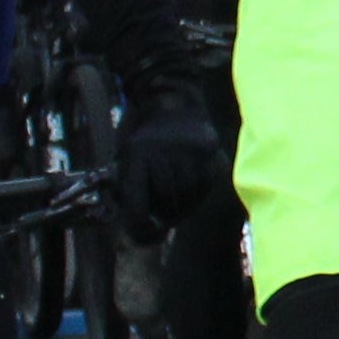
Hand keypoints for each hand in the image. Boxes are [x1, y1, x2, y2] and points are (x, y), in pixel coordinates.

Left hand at [117, 95, 225, 227]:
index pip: (137, 205)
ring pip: (189, 194)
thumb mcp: (127, 160)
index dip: (140, 228)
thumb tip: (143, 233)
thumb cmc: (146, 139)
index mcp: (135, 155)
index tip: (145, 236)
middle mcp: (162, 152)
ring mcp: (188, 150)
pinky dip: (200, 188)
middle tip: (165, 207)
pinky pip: (207, 184)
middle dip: (167, 210)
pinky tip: (194, 178)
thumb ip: (131, 193)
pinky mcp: (210, 149)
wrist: (172, 101)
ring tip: (179, 189)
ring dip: (185, 200)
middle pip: (168, 200)